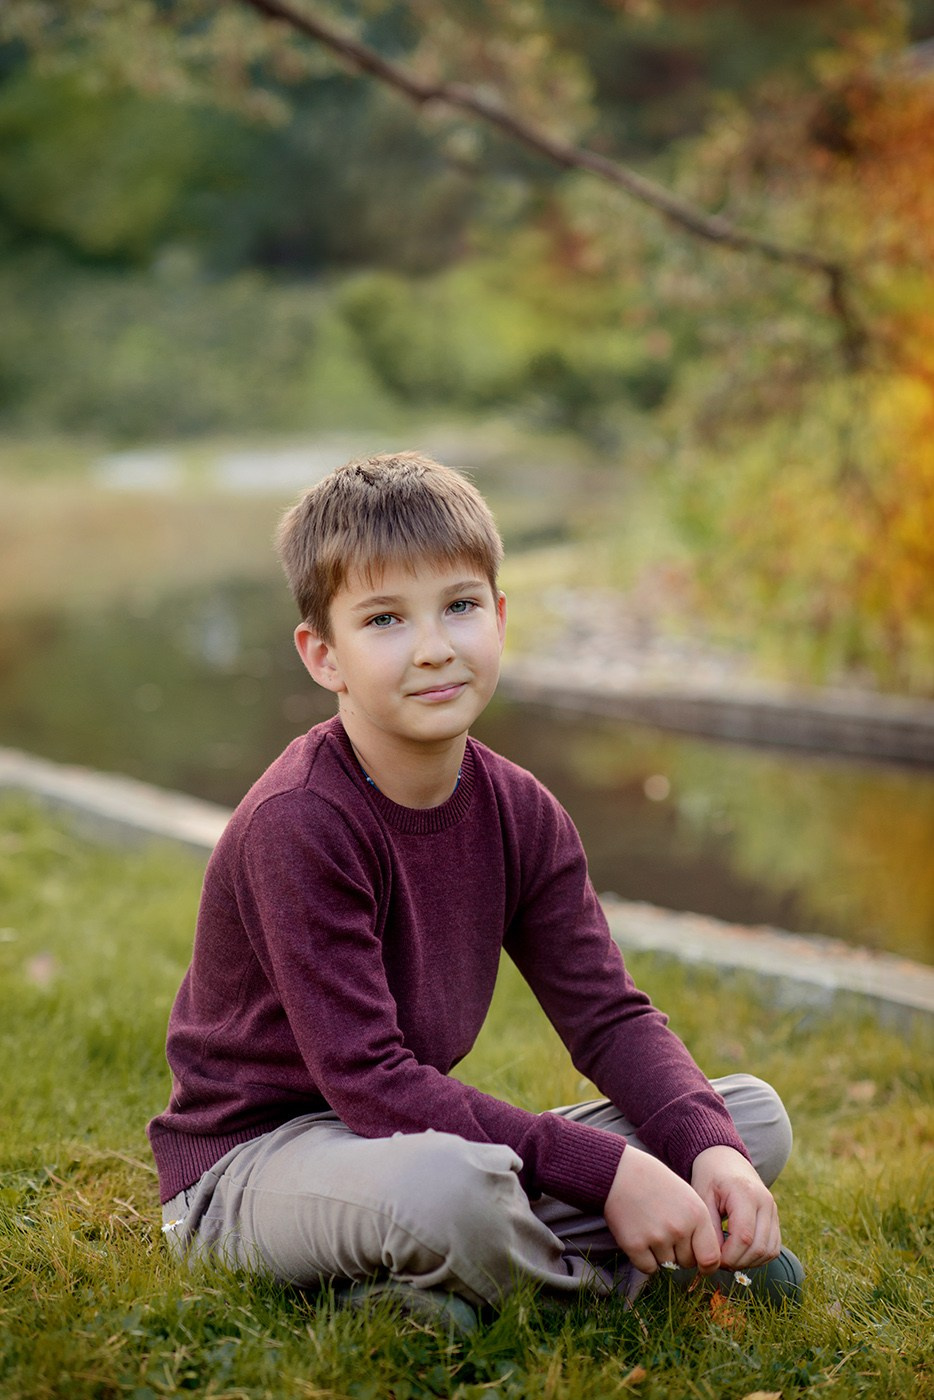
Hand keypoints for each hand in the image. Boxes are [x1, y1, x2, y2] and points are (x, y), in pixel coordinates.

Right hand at [604, 1145, 721, 1275]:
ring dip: (660, 1255)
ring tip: (650, 1228)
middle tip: (665, 1232)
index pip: (711, 1258)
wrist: (620, 1172)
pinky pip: (648, 1268)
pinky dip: (644, 1259)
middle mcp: (680, 1228)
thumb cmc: (654, 1182)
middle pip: (687, 1263)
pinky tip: (639, 1237)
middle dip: (679, 1254)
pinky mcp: (635, 1245)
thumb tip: (704, 1259)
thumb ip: (697, 1225)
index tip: (699, 1262)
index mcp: (697, 1214)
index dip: (706, 1264)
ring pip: (667, 1266)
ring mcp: (657, 1238)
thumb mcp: (686, 1196)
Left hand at [690, 1145, 781, 1270]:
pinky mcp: (776, 1218)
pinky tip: (740, 1254)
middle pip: (759, 1247)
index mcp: (745, 1193)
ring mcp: (773, 1210)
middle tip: (719, 1262)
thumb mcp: (702, 1196)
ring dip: (749, 1262)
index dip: (729, 1255)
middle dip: (738, 1261)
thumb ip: (710, 1227)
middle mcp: (765, 1201)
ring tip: (728, 1258)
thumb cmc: (710, 1177)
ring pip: (769, 1251)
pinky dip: (758, 1257)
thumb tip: (715, 1258)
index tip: (713, 1259)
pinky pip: (773, 1247)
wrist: (726, 1160)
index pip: (744, 1236)